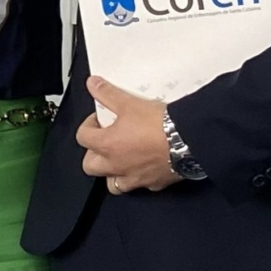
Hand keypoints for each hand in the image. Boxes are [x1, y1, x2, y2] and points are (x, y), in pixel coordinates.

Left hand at [77, 77, 178, 194]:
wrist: (188, 139)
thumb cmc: (158, 125)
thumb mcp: (129, 103)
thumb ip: (107, 94)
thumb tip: (93, 84)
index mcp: (106, 146)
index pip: (82, 137)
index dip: (88, 125)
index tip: (99, 119)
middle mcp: (116, 166)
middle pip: (90, 166)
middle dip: (93, 154)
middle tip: (105, 141)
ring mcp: (134, 178)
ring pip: (112, 184)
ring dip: (112, 173)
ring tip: (121, 159)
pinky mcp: (154, 184)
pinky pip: (140, 186)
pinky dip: (139, 177)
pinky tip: (146, 166)